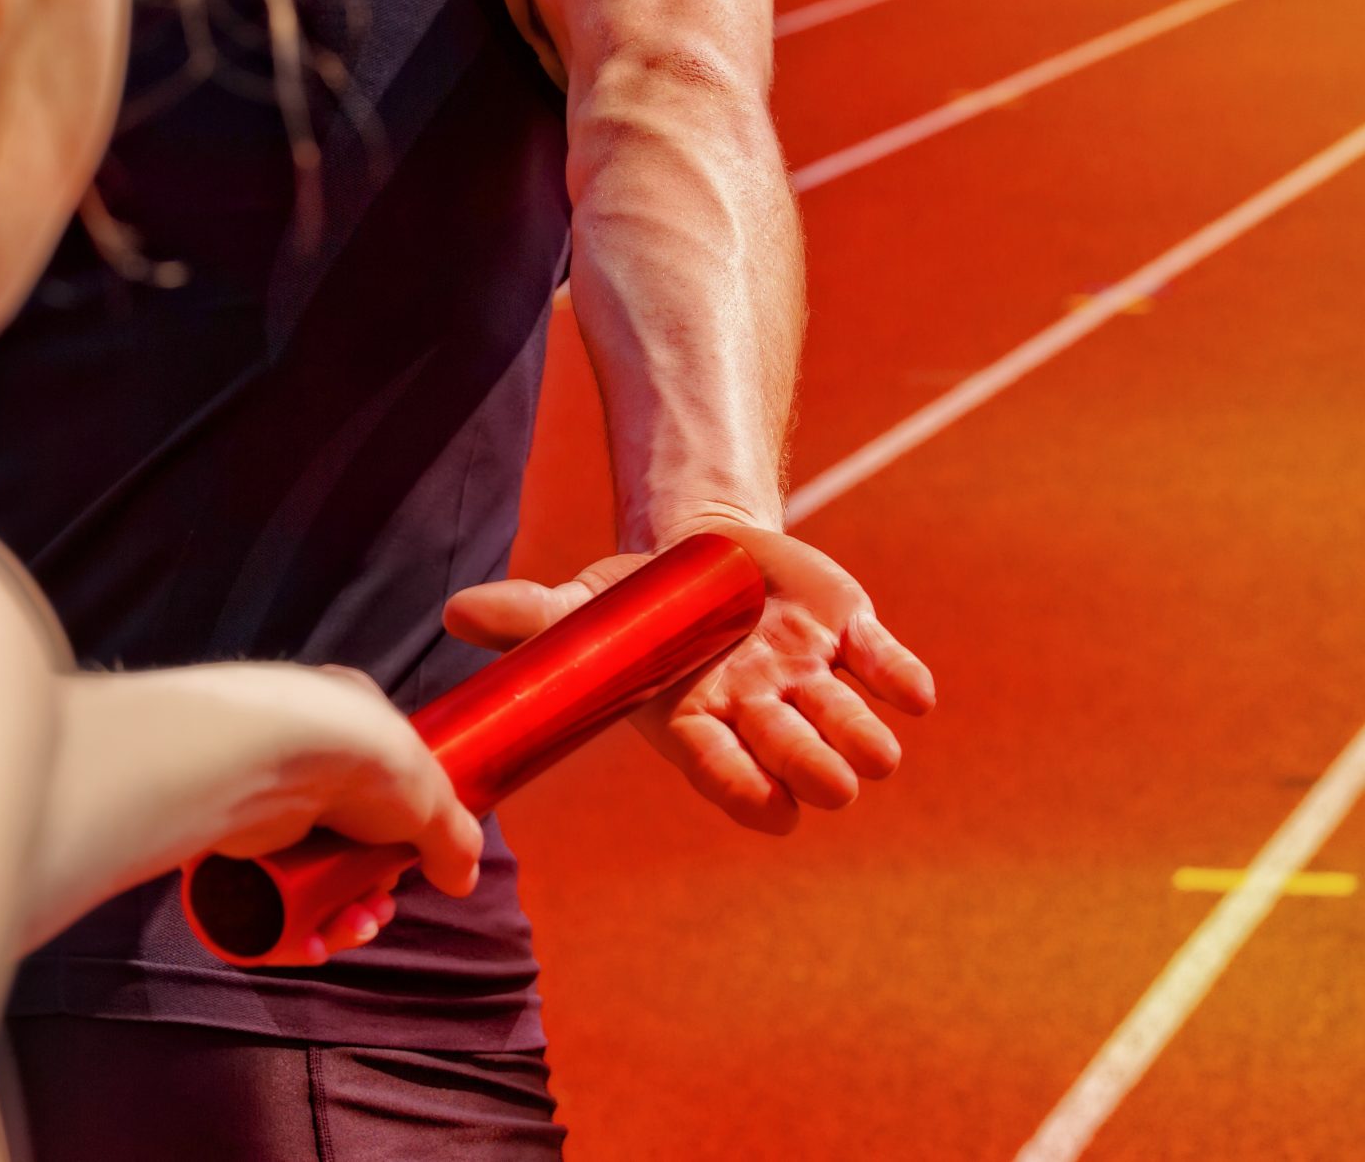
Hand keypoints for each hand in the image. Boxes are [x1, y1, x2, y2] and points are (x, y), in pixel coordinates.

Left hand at [203, 664, 484, 963]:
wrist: (276, 760)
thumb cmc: (365, 762)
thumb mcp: (432, 799)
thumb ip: (454, 841)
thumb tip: (462, 880)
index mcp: (352, 726)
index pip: (380, 791)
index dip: (398, 840)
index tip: (406, 868)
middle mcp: (304, 759)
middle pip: (344, 845)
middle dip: (370, 890)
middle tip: (378, 909)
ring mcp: (265, 801)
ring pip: (306, 879)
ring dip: (339, 916)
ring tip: (356, 926)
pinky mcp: (232, 845)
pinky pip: (264, 902)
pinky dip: (293, 930)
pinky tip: (315, 944)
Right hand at [444, 528, 935, 834]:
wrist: (702, 557)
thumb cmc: (634, 604)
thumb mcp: (580, 608)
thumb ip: (528, 618)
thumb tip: (454, 612)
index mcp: (694, 720)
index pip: (722, 771)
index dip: (745, 787)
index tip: (772, 807)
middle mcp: (759, 712)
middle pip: (795, 757)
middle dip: (813, 762)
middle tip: (828, 772)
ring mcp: (810, 679)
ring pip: (850, 724)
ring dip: (863, 732)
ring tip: (874, 743)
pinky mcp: (851, 638)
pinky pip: (887, 667)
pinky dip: (900, 677)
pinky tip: (910, 690)